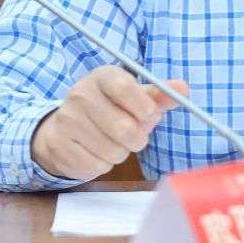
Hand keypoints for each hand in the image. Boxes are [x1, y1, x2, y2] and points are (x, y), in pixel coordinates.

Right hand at [32, 65, 188, 180]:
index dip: (144, 107)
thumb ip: (159, 95)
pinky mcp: (60, 147)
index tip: (150, 116)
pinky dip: (103, 164)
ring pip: (113, 151)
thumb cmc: (109, 108)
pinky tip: (96, 151)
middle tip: (134, 135)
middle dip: (137, 138)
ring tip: (113, 142)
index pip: (125, 87)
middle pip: (124, 128)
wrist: (64, 127)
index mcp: (102, 76)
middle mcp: (80, 94)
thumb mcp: (133, 96)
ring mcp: (67, 121)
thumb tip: (183, 89)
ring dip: (121, 153)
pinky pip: (96, 166)